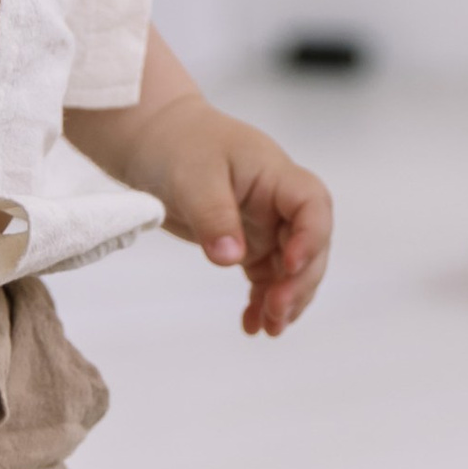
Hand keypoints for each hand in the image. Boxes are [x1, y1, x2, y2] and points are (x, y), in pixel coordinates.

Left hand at [125, 98, 333, 334]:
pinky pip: (266, 278)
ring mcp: (266, 225)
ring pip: (293, 269)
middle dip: (300, 282)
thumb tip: (231, 258)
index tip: (291, 265)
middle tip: (276, 312)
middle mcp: (279, 203)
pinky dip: (262, 302)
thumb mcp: (192, 177)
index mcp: (275, 176)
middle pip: (311, 245)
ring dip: (287, 300)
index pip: (312, 205)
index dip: (311, 238)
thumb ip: (214, 216)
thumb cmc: (177, 145)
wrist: (154, 139)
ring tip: (269, 328)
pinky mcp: (248, 244)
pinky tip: (251, 326)